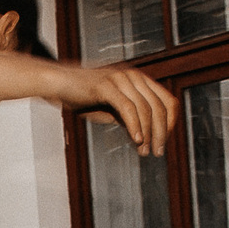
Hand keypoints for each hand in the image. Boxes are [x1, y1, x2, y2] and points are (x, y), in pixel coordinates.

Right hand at [61, 64, 178, 156]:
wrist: (58, 84)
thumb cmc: (83, 96)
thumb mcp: (113, 108)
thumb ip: (130, 118)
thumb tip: (146, 135)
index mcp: (138, 79)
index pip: (167, 101)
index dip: (170, 123)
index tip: (164, 141)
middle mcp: (133, 76)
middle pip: (159, 106)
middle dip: (162, 133)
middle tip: (157, 151)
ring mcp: (120, 79)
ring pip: (145, 109)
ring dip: (148, 133)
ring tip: (144, 150)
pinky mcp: (106, 85)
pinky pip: (127, 108)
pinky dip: (135, 126)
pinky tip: (136, 140)